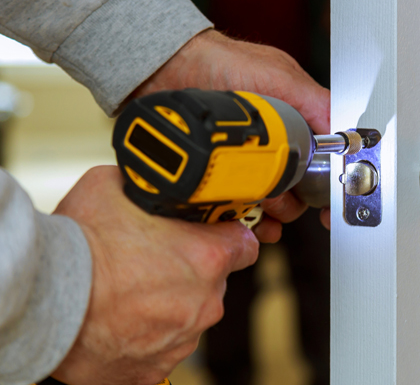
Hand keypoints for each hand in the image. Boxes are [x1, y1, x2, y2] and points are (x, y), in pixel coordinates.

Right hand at [51, 166, 259, 384]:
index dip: (226, 236)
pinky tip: (120, 320)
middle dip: (191, 270)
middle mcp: (206, 301)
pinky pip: (162, 347)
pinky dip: (146, 335)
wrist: (44, 302)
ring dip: (169, 303)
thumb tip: (156, 184)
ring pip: (189, 315)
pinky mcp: (157, 369)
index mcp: (209, 257)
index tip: (210, 235)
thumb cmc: (80, 247)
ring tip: (128, 292)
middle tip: (153, 261)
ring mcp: (184, 339)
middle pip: (215, 281)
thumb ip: (154, 188)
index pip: (245, 243)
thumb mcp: (117, 186)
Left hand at [131, 29, 330, 230]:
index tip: (329, 206)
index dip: (328, 186)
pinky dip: (245, 216)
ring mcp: (246, 159)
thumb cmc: (222, 61)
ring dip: (272, 211)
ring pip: (270, 200)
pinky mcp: (219, 171)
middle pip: (297, 188)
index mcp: (295, 122)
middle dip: (294, 200)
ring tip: (262, 207)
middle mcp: (272, 143)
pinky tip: (244, 219)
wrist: (167, 67)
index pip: (321, 160)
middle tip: (281, 197)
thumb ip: (315, 100)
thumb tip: (344, 131)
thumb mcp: (279, 75)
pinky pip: (237, 203)